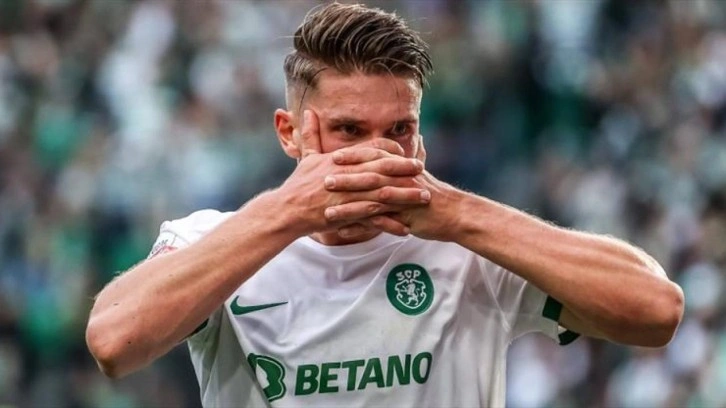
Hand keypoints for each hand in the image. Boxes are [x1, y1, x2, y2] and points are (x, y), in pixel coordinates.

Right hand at [275, 110, 430, 236]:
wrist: (287, 210)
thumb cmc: (297, 185)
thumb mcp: (306, 157)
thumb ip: (311, 135)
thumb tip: (308, 112)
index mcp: (340, 160)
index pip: (370, 149)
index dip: (389, 150)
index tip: (404, 153)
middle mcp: (347, 174)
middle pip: (382, 168)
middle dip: (404, 168)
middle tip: (421, 169)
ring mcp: (348, 195)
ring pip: (383, 192)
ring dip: (405, 195)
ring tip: (423, 197)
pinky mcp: (347, 214)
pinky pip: (374, 218)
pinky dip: (391, 222)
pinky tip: (406, 227)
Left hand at [324, 134, 463, 240]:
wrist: (455, 214)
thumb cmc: (432, 195)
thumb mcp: (415, 176)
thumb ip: (398, 164)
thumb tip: (389, 149)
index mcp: (401, 167)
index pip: (375, 156)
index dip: (354, 155)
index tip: (333, 155)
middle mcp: (401, 179)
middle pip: (370, 176)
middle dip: (346, 178)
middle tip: (323, 179)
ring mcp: (403, 199)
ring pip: (372, 200)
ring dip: (349, 206)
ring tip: (328, 212)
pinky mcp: (405, 218)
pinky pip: (379, 223)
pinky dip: (361, 228)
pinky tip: (343, 233)